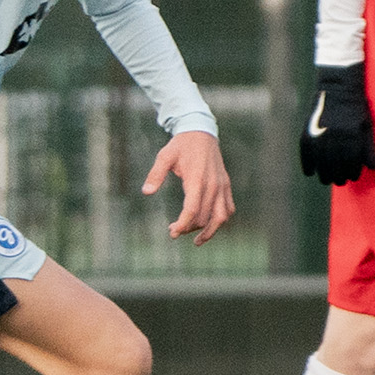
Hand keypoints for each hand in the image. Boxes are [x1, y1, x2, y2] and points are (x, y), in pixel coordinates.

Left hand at [144, 130, 235, 244]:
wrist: (201, 133)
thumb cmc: (181, 146)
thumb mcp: (164, 156)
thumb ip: (155, 174)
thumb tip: (146, 192)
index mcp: (197, 179)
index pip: (193, 209)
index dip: (183, 224)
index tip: (172, 232)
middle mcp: (213, 185)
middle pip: (204, 216)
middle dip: (189, 228)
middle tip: (173, 231)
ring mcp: (222, 186)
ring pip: (221, 217)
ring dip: (210, 231)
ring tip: (197, 241)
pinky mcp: (226, 185)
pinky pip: (228, 208)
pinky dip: (220, 220)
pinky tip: (209, 225)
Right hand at [299, 64, 374, 186]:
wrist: (338, 88)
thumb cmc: (356, 109)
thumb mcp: (366, 127)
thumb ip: (368, 148)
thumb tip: (371, 168)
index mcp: (352, 136)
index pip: (352, 164)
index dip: (353, 173)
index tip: (353, 176)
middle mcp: (335, 137)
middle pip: (336, 167)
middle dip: (339, 177)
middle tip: (340, 181)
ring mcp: (319, 135)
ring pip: (320, 164)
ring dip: (324, 175)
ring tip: (327, 179)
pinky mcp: (307, 132)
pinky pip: (305, 154)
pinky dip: (306, 165)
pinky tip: (310, 172)